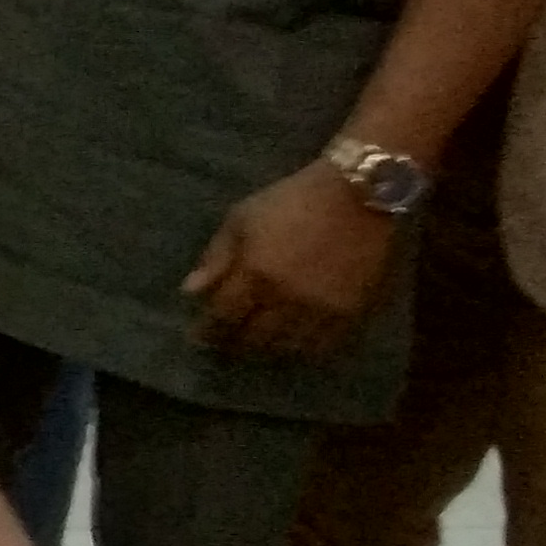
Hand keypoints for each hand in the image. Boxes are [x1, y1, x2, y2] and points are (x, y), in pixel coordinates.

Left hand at [183, 164, 401, 359]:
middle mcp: (286, 298)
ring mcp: (320, 309)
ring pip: (288, 346)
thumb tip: (191, 292)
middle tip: (227, 344)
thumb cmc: (290, 201)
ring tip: (258, 344)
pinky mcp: (351, 313)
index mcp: (255, 273)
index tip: (199, 337)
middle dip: (236, 343)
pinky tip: (295, 343)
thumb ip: (216, 257)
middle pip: (254, 337)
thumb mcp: (242, 219)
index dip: (208, 331)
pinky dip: (304, 348)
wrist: (355, 196)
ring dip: (268, 348)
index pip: (224, 316)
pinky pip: (323, 345)